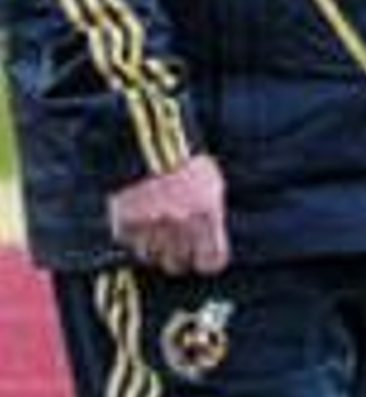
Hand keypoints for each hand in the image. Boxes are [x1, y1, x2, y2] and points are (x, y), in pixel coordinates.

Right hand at [109, 153, 230, 277]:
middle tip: (173, 239)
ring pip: (149, 255)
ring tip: (152, 222)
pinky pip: (126, 240)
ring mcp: (150, 223)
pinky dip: (129, 233)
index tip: (201, 255)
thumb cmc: (183, 153)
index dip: (204, 260)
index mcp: (208, 214)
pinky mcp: (122, 219)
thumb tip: (212, 237)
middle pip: (176, 264)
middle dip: (175, 254)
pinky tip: (135, 215)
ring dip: (151, 244)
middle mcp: (180, 224)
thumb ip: (212, 213)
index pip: (210, 262)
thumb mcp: (211, 179)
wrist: (145, 132)